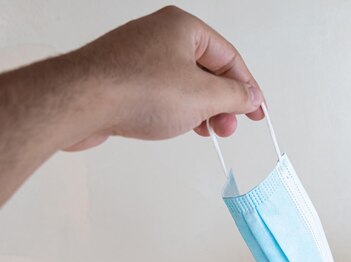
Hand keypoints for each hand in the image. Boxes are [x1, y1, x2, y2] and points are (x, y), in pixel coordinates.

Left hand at [65, 5, 263, 150]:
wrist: (80, 103)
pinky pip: (163, 93)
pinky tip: (184, 127)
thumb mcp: (203, 95)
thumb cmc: (137, 90)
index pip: (229, 58)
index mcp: (184, 27)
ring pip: (185, 85)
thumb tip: (249, 97)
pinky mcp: (125, 79)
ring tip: (209, 131)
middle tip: (230, 127)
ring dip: (203, 110)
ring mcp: (140, 57)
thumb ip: (234, 96)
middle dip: (223, 103)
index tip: (257, 111)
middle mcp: (161, 37)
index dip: (247, 87)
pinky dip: (179, 110)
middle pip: (208, 71)